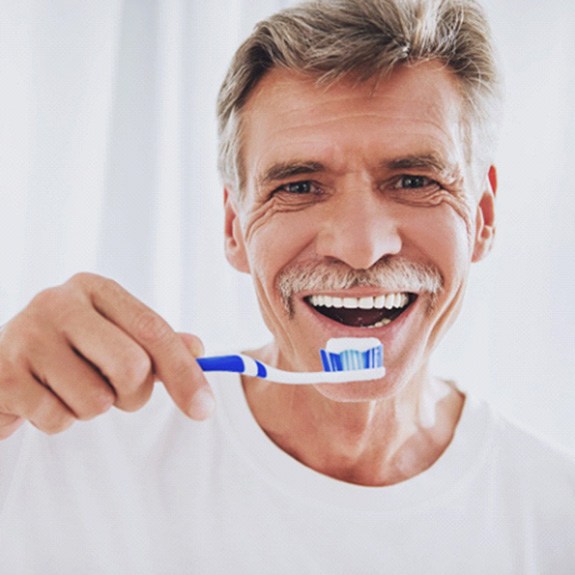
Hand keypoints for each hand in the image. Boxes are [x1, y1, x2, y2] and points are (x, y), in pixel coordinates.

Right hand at [0, 273, 213, 438]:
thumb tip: (199, 350)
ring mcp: (26, 335)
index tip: (205, 409)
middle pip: (132, 367)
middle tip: (117, 394)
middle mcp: (58, 302)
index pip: (153, 330)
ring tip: (70, 390)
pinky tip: (43, 399)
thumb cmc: (71, 350)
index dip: (184, 372)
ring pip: (97, 401)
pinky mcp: (3, 374)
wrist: (1, 365)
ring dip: (92, 409)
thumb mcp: (115, 336)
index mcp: (95, 288)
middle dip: (134, 396)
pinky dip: (60, 421)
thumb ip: (156, 343)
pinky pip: (59, 420)